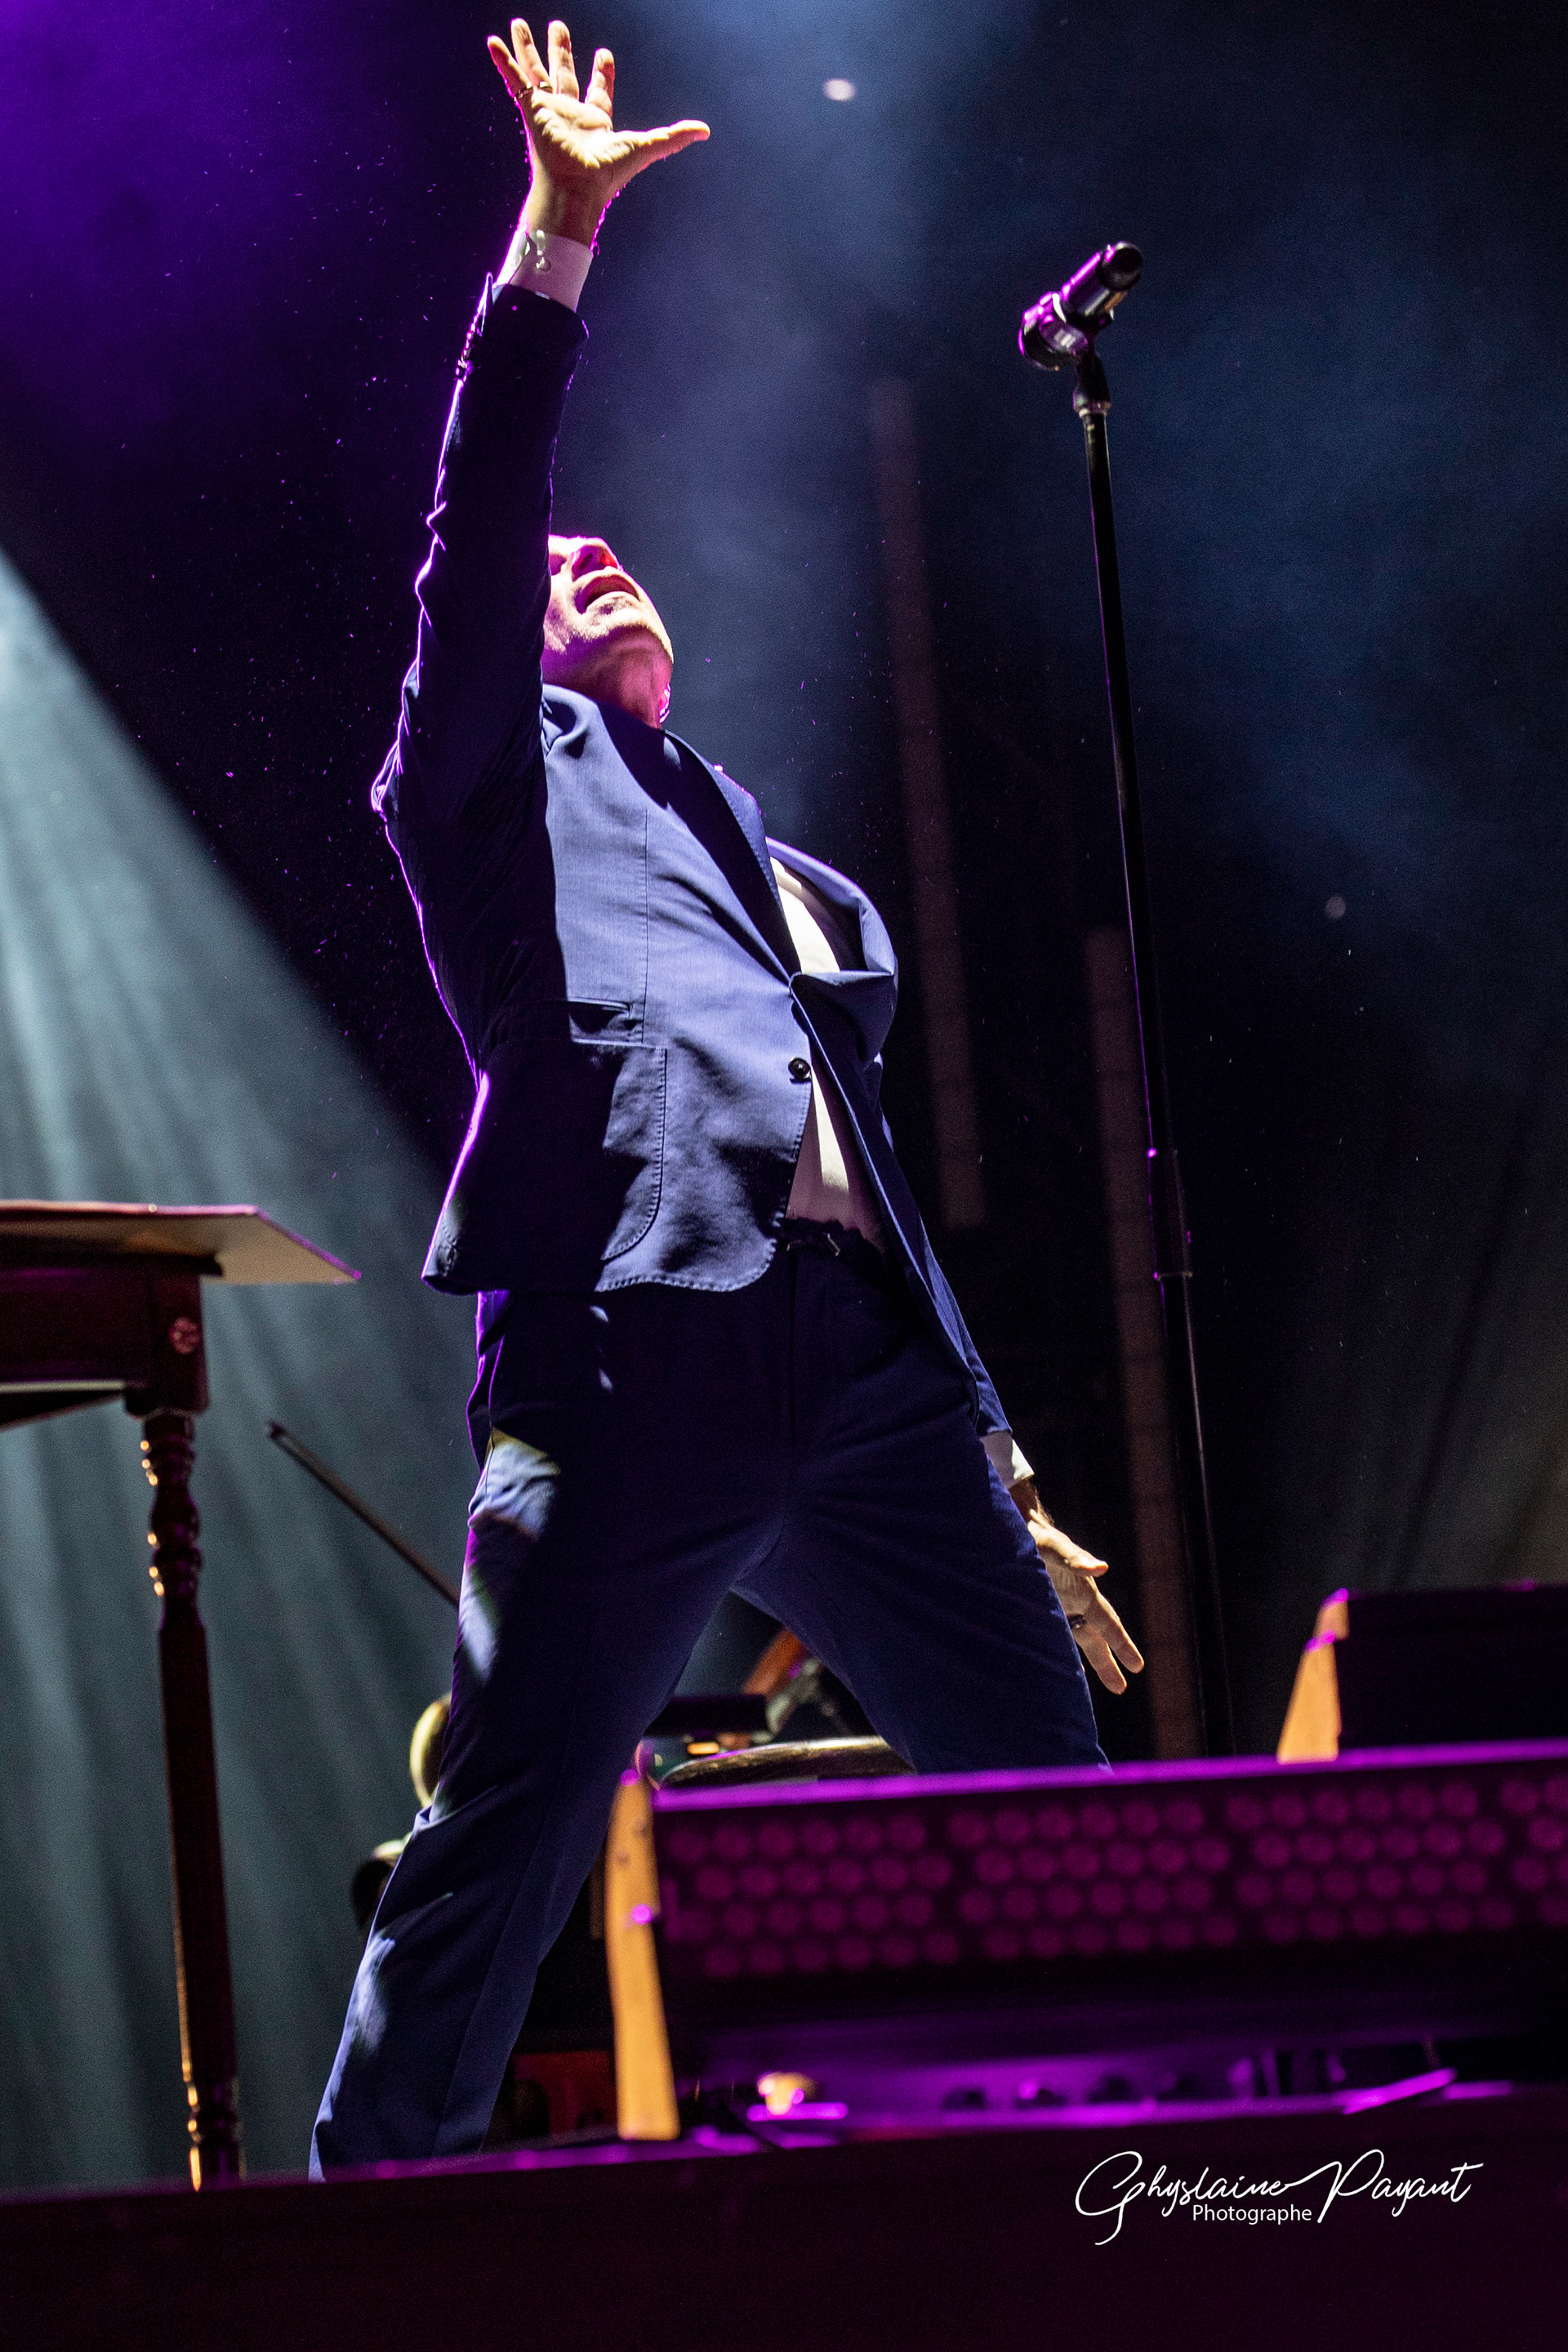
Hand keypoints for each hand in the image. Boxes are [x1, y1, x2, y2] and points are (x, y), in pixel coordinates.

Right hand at [488, 19, 708, 246]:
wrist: (575, 190)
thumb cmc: (607, 174)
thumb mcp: (646, 147)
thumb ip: (673, 137)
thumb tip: (706, 131)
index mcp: (595, 120)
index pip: (598, 90)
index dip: (602, 72)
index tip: (605, 54)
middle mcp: (570, 113)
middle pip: (564, 74)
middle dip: (561, 51)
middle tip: (558, 27)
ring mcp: (549, 110)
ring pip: (536, 71)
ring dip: (528, 48)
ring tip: (520, 23)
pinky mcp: (531, 110)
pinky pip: (514, 80)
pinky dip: (503, 62)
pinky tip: (493, 41)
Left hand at [1011, 1480, 1144, 1695]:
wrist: (1014, 1526)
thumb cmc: (1035, 1535)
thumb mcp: (1054, 1547)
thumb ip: (1075, 1559)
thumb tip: (1102, 1568)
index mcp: (1083, 1592)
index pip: (1107, 1624)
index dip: (1122, 1644)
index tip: (1138, 1666)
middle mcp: (1075, 1601)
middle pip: (1096, 1638)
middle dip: (1109, 1662)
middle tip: (1121, 1688)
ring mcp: (1059, 1604)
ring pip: (1080, 1638)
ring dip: (1090, 1661)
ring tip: (1101, 1683)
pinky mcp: (1041, 1604)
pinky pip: (1057, 1633)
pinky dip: (1062, 1650)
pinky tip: (1061, 1665)